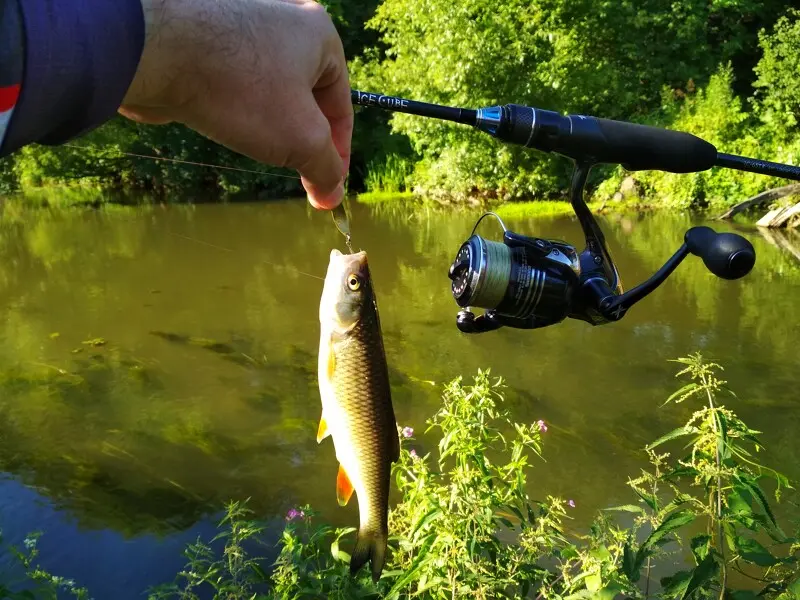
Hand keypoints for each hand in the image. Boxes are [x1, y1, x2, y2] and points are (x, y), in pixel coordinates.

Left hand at [119, 0, 352, 208]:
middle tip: (296, 172)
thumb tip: (333, 194)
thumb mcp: (302, 140)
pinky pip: (234, 82)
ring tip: (260, 149)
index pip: (341, 105)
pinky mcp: (206, 38)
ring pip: (269, 90)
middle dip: (302, 137)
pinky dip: (237, 108)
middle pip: (305, 96)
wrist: (158, 50)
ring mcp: (242, 25)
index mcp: (318, 34)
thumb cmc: (244, 89)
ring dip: (269, 125)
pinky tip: (227, 125)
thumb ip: (325, 168)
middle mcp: (284, 21)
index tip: (327, 185)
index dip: (338, 152)